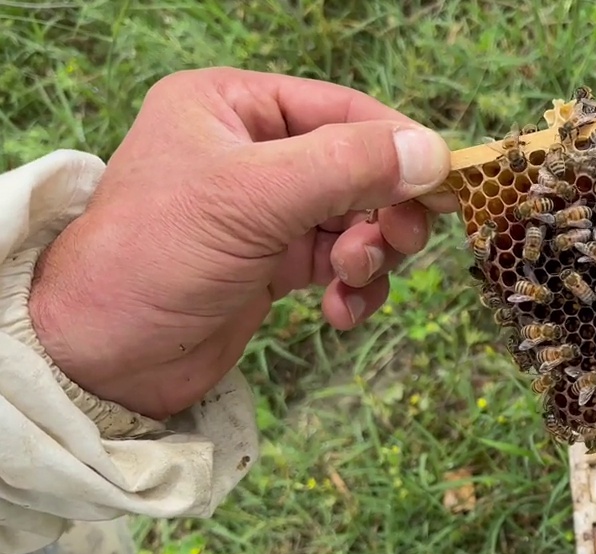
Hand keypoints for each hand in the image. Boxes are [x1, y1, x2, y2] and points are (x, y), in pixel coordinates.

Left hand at [28, 67, 458, 419]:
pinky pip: (340, 262)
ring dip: (370, 254)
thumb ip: (347, 168)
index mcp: (233, 106)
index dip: (398, 144)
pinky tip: (339, 311)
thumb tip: (434, 154)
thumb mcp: (254, 198)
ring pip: (357, 219)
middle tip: (397, 243)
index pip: (342, 109)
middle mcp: (253, 152)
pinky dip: (353, 287)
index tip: (444, 183)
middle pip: (359, 168)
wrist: (103, 357)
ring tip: (350, 279)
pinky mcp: (274, 265)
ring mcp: (266, 212)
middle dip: (383, 211)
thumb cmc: (156, 256)